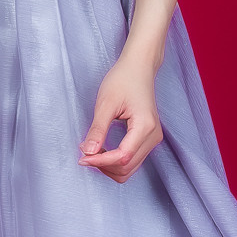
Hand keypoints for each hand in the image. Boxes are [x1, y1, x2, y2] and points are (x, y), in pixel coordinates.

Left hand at [79, 52, 163, 182]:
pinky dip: (115, 161)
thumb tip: (88, 152)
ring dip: (109, 166)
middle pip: (127, 167)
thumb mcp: (106, 103)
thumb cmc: (123, 79)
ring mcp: (153, 139)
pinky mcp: (148, 139)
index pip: (122, 157)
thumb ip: (98, 130)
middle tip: (85, 153)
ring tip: (93, 151)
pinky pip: (132, 160)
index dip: (100, 161)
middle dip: (103, 165)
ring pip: (129, 168)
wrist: (138, 68)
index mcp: (145, 126)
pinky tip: (103, 150)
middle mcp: (153, 136)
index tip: (82, 157)